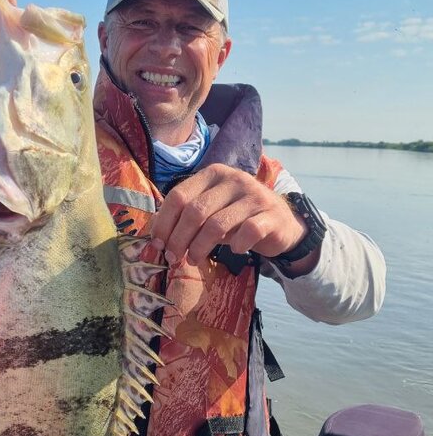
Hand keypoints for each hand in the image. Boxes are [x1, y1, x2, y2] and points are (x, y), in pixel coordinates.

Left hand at [150, 163, 310, 267]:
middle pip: (195, 211)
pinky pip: (248, 232)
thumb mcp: (210, 212)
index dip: (164, 222)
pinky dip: (237, 245)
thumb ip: (184, 217)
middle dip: (179, 239)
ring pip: (217, 224)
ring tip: (194, 260)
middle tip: (174, 258)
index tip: (158, 245)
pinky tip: (235, 250)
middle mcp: (233, 179)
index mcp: (213, 174)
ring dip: (200, 247)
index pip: (179, 196)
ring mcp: (254, 195)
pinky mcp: (271, 214)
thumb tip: (155, 234)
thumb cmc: (237, 218)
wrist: (281, 222)